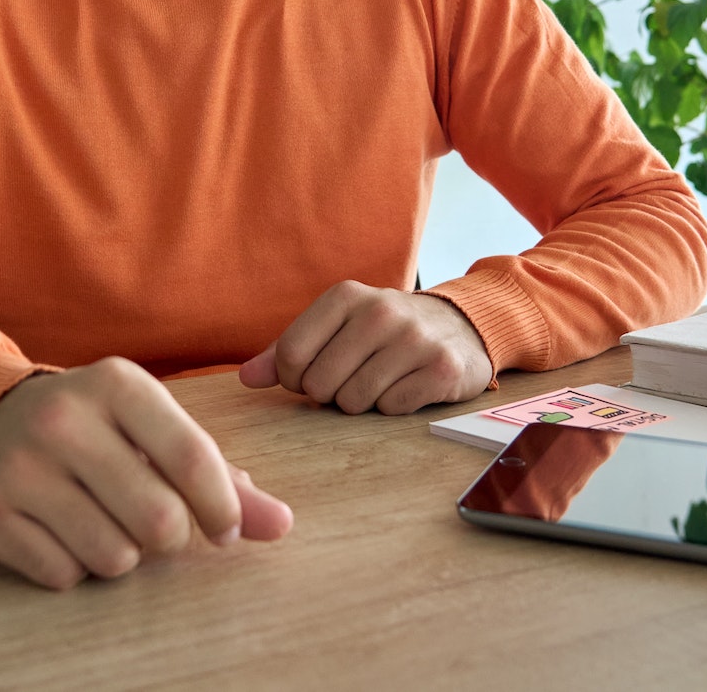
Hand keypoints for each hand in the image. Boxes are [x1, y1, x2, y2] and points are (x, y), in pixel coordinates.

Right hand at [0, 357, 292, 589]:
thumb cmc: (94, 424)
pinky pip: (63, 575)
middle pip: (159, 520)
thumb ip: (219, 475)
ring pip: (113, 556)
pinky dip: (74, 567)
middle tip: (156, 524)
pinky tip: (61, 530)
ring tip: (104, 521)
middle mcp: (63, 418)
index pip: (193, 457)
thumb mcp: (153, 427)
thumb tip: (281, 524)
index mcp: (117, 383)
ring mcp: (20, 465)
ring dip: (122, 555)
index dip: (222, 508)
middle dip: (171, 537)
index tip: (226, 529)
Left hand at [239, 282, 492, 414]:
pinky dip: (393, 406)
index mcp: (345, 296)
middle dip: (330, 393)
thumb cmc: (383, 333)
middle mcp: (380, 311)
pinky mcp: (441, 367)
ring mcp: (414, 338)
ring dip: (362, 402)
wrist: (459, 327)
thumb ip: (286, 351)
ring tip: (379, 380)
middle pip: (320, 383)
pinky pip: (391, 409)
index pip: (290, 354)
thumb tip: (246, 379)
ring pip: (354, 400)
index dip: (295, 378)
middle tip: (351, 378)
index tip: (313, 373)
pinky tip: (406, 386)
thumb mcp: (334, 328)